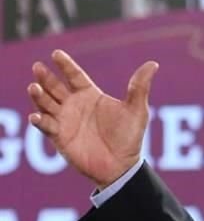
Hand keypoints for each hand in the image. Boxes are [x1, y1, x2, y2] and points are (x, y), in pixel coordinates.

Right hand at [27, 50, 158, 189]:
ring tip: (34, 87)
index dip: (65, 65)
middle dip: (45, 77)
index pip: (74, 75)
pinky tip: (36, 115)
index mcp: (90, 95)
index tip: (56, 54)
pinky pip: (45, 126)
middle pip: (55, 86)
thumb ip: (139, 87)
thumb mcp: (136, 110)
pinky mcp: (59, 136)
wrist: (121, 166)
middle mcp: (74, 105)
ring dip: (38, 96)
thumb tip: (153, 64)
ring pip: (46, 103)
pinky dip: (39, 120)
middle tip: (38, 67)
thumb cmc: (129, 137)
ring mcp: (64, 120)